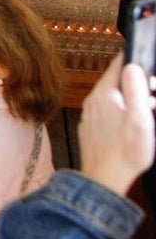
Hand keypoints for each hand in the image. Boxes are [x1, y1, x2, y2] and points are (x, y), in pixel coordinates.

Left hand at [79, 53, 154, 195]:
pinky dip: (121, 112)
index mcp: (104, 95)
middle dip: (136, 83)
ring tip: (148, 108)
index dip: (133, 60)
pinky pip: (107, 112)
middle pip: (115, 81)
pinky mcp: (91, 128)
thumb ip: (135, 90)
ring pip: (112, 98)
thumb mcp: (139, 119)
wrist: (103, 179)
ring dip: (130, 99)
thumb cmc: (125, 152)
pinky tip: (133, 124)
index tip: (145, 59)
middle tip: (152, 91)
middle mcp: (92, 101)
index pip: (117, 65)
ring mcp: (90, 115)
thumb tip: (132, 66)